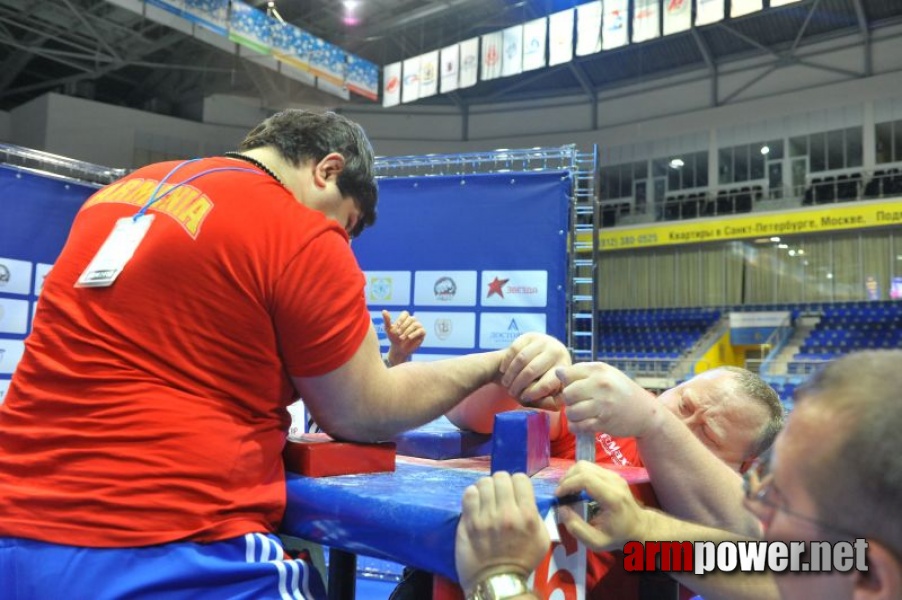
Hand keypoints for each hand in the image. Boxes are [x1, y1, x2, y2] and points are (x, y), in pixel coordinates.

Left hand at [383, 310, 425, 365]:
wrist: (399, 349)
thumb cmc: (394, 338)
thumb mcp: (388, 329)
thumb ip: (387, 320)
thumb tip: (383, 310)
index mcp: (405, 318)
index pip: (405, 313)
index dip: (401, 319)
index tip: (397, 325)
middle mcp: (413, 321)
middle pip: (411, 319)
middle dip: (404, 326)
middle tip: (398, 334)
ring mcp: (418, 326)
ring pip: (416, 324)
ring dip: (408, 331)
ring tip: (402, 338)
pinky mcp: (422, 333)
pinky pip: (421, 330)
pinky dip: (415, 333)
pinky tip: (409, 337)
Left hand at [455, 472, 549, 592]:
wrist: (498, 581)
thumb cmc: (523, 561)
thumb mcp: (542, 539)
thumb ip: (536, 515)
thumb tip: (524, 497)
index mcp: (527, 516)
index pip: (520, 479)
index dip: (518, 483)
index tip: (515, 491)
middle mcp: (507, 513)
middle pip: (501, 477)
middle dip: (501, 483)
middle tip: (500, 494)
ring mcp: (486, 517)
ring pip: (484, 483)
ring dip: (486, 488)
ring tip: (486, 498)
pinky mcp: (469, 522)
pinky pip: (469, 494)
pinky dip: (473, 494)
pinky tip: (476, 502)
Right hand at [500, 333, 571, 406]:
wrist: (534, 359)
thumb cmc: (538, 381)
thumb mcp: (544, 395)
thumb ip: (549, 402)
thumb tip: (557, 406)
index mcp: (565, 369)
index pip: (546, 384)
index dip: (532, 393)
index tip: (522, 398)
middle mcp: (558, 351)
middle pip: (531, 371)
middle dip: (518, 384)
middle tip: (511, 392)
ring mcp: (544, 341)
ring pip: (521, 359)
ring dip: (510, 374)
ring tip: (506, 383)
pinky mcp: (530, 335)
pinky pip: (514, 349)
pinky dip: (507, 362)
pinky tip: (504, 370)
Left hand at [555, 362, 661, 437]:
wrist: (646, 413)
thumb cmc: (621, 392)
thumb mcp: (606, 375)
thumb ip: (582, 373)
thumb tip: (557, 372)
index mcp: (599, 370)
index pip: (568, 374)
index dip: (566, 383)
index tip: (573, 389)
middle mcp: (601, 385)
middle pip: (567, 394)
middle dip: (568, 401)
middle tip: (577, 403)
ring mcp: (603, 404)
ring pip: (571, 411)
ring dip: (572, 416)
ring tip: (580, 414)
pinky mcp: (604, 422)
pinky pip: (579, 426)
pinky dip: (576, 427)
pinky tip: (582, 425)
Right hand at [555, 461, 650, 551]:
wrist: (639, 528)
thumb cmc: (618, 536)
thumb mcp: (596, 542)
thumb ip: (577, 528)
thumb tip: (562, 509)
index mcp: (612, 497)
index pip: (585, 479)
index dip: (568, 484)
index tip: (558, 496)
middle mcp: (614, 481)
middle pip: (583, 467)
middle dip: (567, 479)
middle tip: (560, 494)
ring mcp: (614, 475)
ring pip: (585, 464)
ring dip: (571, 475)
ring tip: (567, 490)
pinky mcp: (612, 474)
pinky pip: (590, 468)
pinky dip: (578, 475)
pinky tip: (576, 488)